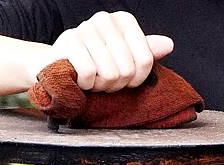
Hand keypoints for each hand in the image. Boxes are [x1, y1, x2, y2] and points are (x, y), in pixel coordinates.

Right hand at [51, 11, 173, 92]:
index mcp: (123, 21)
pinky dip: (85, 85)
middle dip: (115, 85)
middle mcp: (105, 19)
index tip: (124, 81)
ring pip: (109, 74)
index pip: (145, 61)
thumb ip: (144, 53)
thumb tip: (168, 45)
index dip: (135, 80)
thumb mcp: (122, 60)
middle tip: (102, 81)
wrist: (55, 66)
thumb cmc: (93, 65)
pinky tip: (79, 80)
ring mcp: (86, 28)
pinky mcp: (69, 42)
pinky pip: (89, 75)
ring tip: (91, 80)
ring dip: (99, 86)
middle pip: (127, 70)